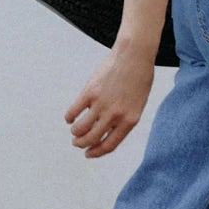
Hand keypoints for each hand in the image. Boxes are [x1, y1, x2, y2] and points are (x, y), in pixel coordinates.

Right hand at [64, 42, 154, 157]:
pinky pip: (74, 111)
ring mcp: (101, 104)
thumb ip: (123, 119)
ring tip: (74, 131)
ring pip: (81, 128)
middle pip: (92, 139)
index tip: (88, 154)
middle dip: (82, 144)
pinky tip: (69, 118)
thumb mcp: (137, 104)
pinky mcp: (90, 91)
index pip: (109, 145)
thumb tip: (104, 130)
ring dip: (75, 132)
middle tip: (77, 143)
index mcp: (129, 120)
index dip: (96, 152)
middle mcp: (115, 115)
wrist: (135, 55)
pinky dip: (69, 117)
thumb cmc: (139, 78)